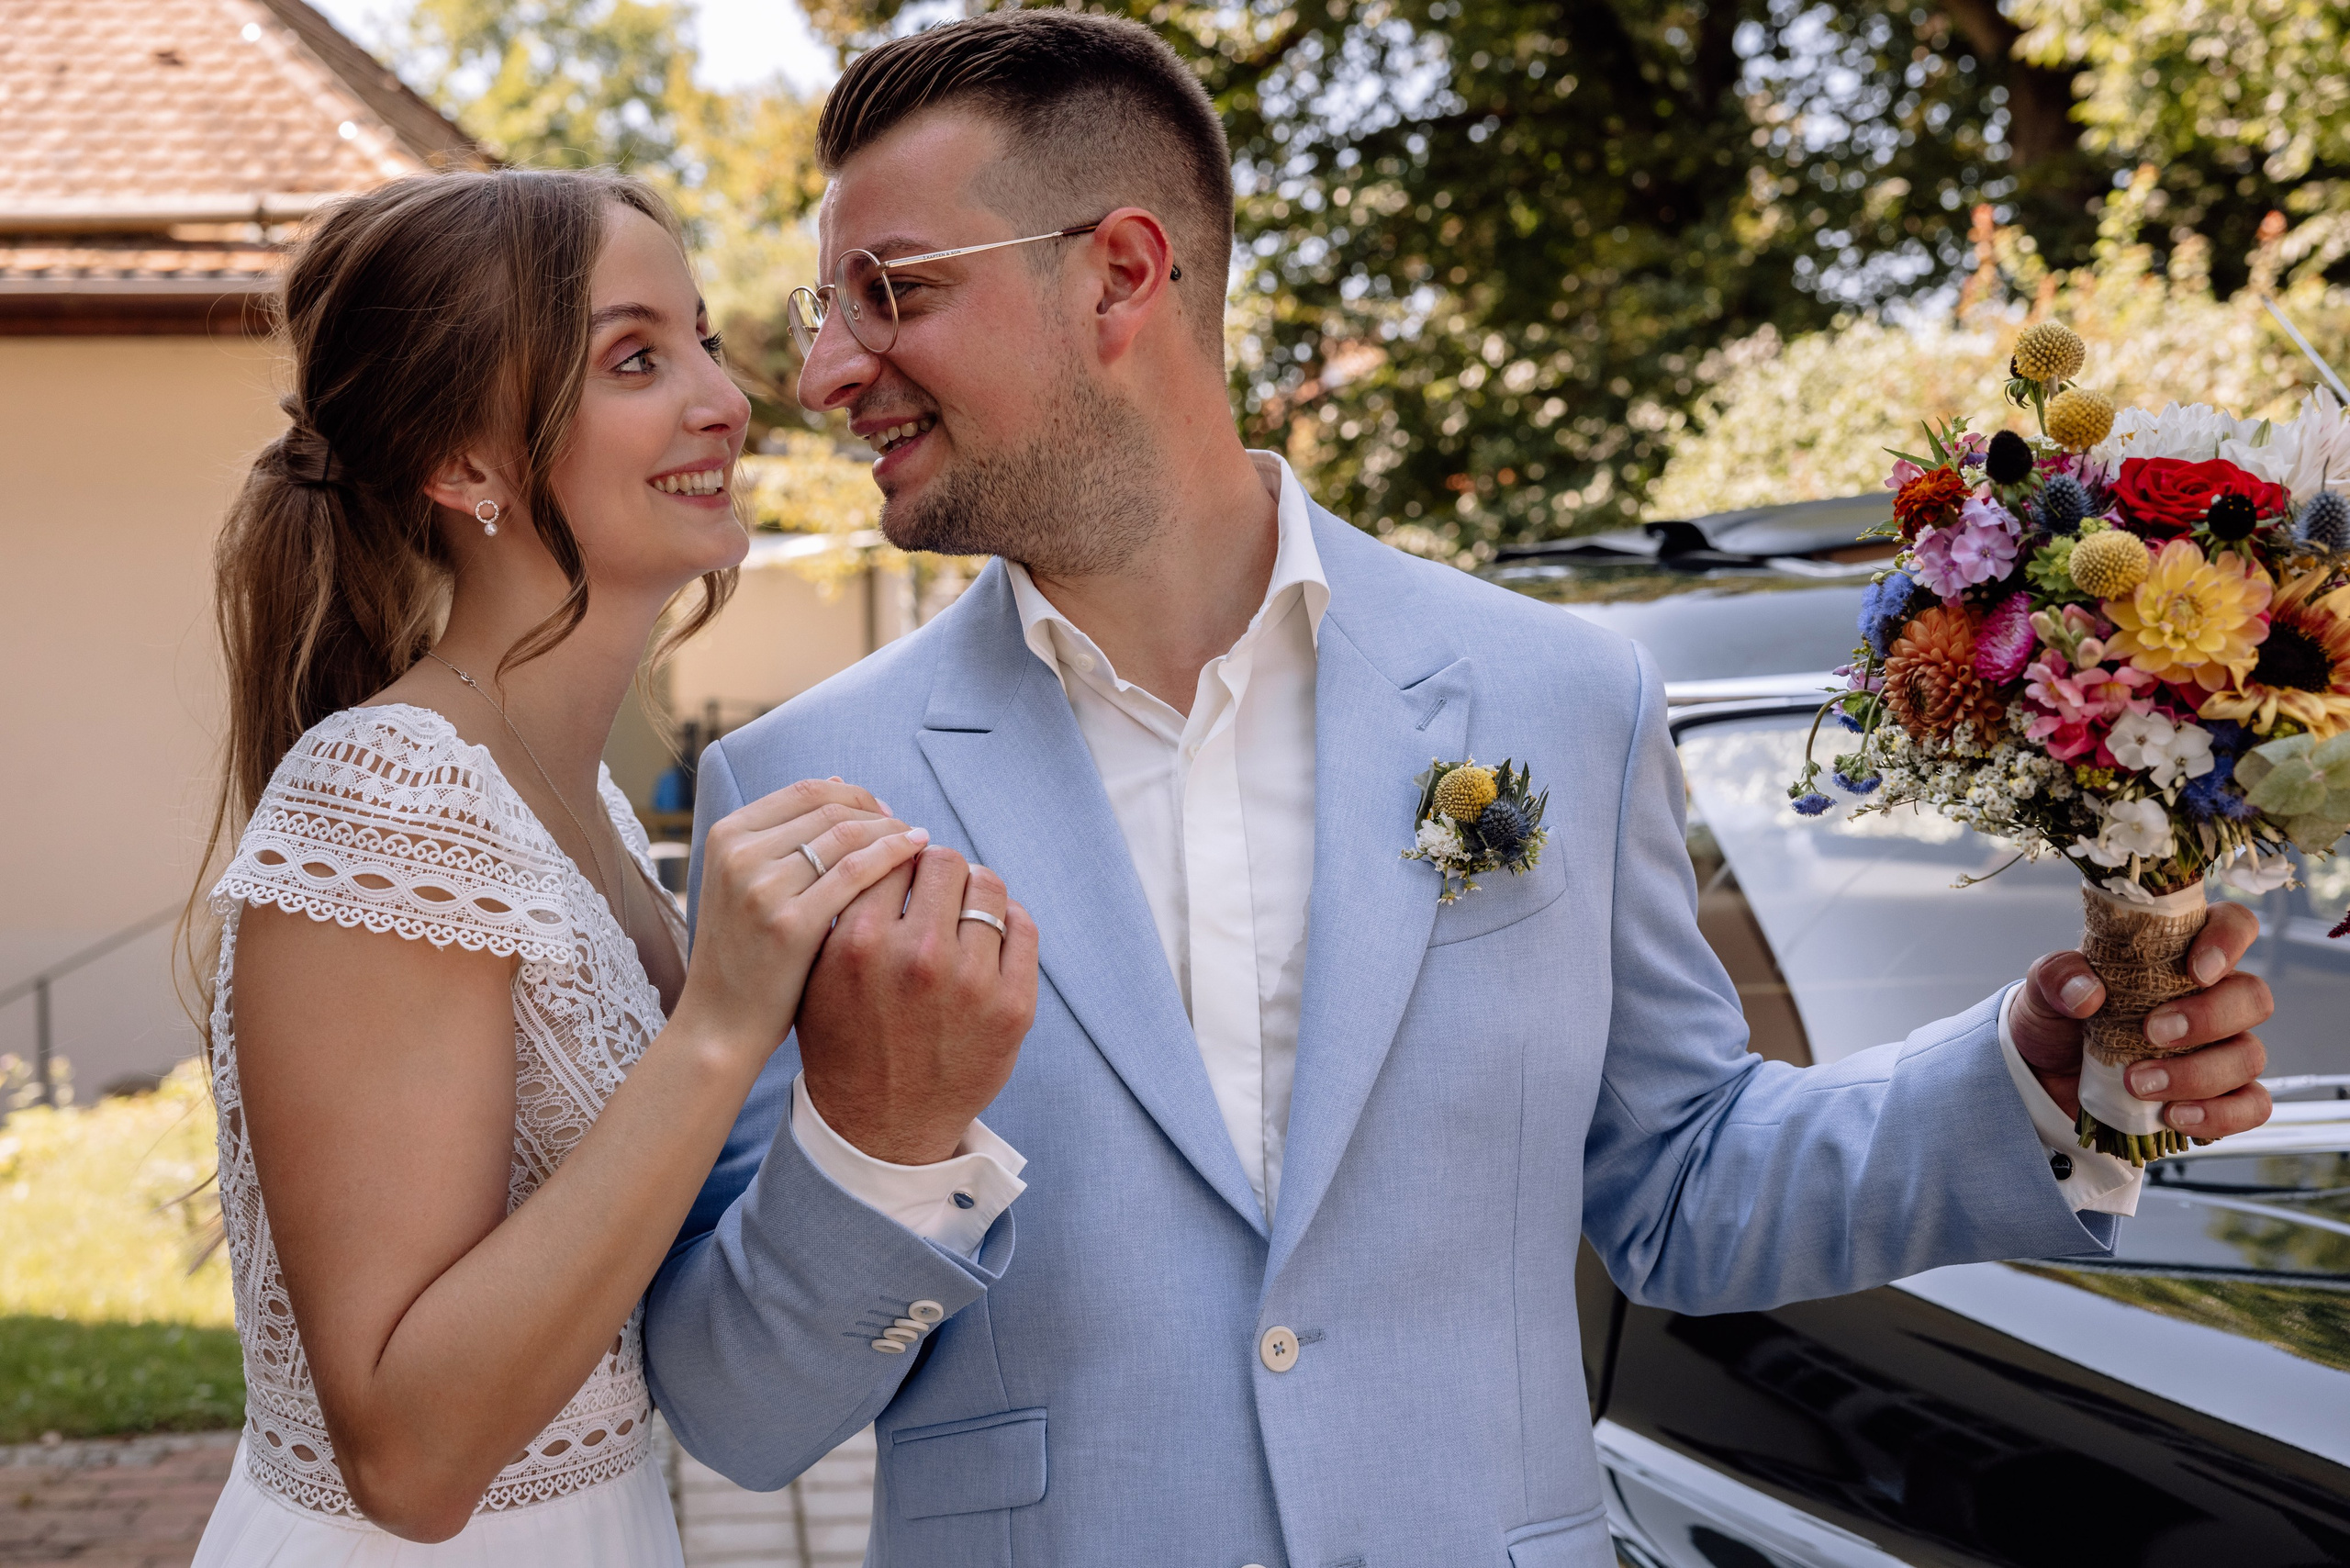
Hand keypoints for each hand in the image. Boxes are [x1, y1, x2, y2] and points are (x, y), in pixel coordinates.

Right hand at [673, 779, 929, 1067]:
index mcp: (727, 836)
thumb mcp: (745, 884)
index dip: (854, 794)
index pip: (805, 791)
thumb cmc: (746, 955)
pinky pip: (857, 872)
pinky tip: (915, 859)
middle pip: (830, 810)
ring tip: (920, 843)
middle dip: (878, 813)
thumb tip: (836, 783)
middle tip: (909, 828)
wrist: (721, 1024)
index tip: (883, 811)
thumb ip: (784, 837)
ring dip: (892, 832)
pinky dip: (893, 856)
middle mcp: (740, 854)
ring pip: (848, 835)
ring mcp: (762, 887)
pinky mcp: (791, 922)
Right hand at [797, 844, 1039, 1164]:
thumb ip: (840, 913)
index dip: (897, 862)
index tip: (904, 875)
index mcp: (858, 942)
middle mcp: (917, 957)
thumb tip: (878, 851)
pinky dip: (1008, 920)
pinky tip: (990, 935)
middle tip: (936, 889)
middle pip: (944, 861)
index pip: (892, 857)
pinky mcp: (1013, 1006)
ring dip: (975, 890)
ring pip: (988, 886)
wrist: (880, 1127)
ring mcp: (971, 982)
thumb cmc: (845, 1044)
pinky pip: (1023, 926)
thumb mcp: (817, 976)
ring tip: (963, 909)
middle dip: (938, 870)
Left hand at [2009, 900, 2273, 1136]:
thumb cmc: (2060, 1019)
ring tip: (2138, 1083)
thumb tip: (2086, 991)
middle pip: (2254, 997)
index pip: (2234, 925)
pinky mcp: (2218, 1096)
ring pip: (2249, 1055)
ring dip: (2198, 1073)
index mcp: (2180, 955)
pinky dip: (2219, 1114)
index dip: (2229, 940)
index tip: (2196, 970)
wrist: (2046, 1078)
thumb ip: (2057, 977)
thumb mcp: (2043, 990)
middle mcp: (2212, 998)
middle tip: (2152, 1032)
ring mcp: (2221, 1049)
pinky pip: (2251, 1106)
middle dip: (2209, 1017)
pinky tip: (2174, 1115)